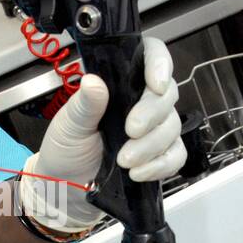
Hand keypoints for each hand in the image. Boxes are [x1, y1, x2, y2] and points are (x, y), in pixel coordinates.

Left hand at [20, 36, 186, 231]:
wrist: (66, 186)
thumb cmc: (67, 148)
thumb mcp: (69, 124)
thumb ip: (84, 104)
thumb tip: (93, 82)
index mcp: (120, 83)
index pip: (150, 56)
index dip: (159, 64)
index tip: (155, 84)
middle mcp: (140, 101)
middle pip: (166, 94)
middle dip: (151, 114)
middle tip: (130, 130)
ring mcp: (153, 128)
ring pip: (172, 127)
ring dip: (151, 145)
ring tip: (125, 160)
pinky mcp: (159, 155)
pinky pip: (176, 155)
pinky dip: (160, 165)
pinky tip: (139, 172)